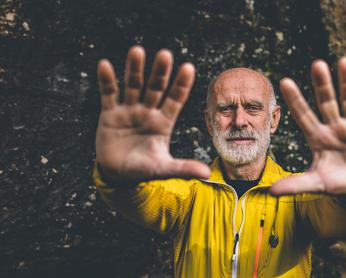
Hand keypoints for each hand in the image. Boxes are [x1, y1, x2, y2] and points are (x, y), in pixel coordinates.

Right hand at [95, 46, 209, 182]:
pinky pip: (109, 94)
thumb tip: (207, 174)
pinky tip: (105, 65)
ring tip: (137, 51)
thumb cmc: (143, 170)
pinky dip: (107, 81)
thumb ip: (183, 168)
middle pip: (155, 88)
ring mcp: (129, 110)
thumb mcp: (163, 168)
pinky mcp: (110, 114)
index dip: (181, 85)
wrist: (118, 174)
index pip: (175, 100)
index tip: (188, 67)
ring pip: (133, 86)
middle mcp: (148, 112)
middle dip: (160, 72)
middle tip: (165, 54)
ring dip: (134, 69)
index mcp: (163, 122)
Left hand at [270, 58, 345, 194]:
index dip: (295, 100)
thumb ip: (295, 185)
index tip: (284, 82)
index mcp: (317, 137)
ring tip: (344, 61)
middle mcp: (333, 127)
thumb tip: (270, 192)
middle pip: (326, 102)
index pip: (303, 115)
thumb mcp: (316, 183)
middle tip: (316, 64)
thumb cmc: (335, 182)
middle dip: (322, 85)